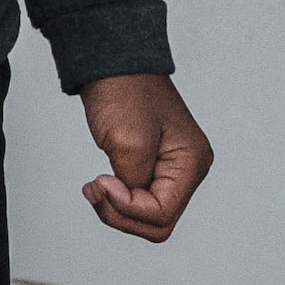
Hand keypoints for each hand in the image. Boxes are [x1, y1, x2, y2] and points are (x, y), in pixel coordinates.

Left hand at [79, 74, 212, 243]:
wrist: (112, 61)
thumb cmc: (123, 92)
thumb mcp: (129, 143)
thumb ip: (134, 184)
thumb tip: (131, 201)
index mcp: (191, 163)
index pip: (162, 214)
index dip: (127, 207)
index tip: (101, 180)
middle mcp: (188, 170)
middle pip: (157, 223)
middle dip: (121, 213)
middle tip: (94, 188)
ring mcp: (171, 170)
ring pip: (147, 217)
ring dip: (116, 209)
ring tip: (93, 187)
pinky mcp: (152, 167)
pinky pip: (138, 201)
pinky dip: (116, 199)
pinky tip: (100, 184)